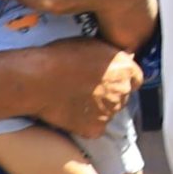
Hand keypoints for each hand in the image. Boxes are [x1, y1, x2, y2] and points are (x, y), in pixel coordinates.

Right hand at [21, 40, 144, 138]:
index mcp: (126, 69)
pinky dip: (86, 125)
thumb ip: (110, 56)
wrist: (37, 80)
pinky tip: (72, 116)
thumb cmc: (60, 57)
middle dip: (109, 94)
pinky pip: (95, 129)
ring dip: (98, 110)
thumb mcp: (92, 44)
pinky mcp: (95, 127)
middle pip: (123, 96)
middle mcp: (123, 90)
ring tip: (76, 102)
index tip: (109, 81)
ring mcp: (110, 111)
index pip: (135, 79)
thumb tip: (120, 57)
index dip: (121, 80)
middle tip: (88, 91)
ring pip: (109, 112)